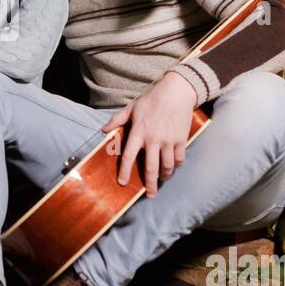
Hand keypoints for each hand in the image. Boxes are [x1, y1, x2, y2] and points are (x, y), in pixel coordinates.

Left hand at [101, 71, 197, 197]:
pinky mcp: (181, 139)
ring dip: (164, 176)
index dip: (125, 171)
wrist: (176, 91)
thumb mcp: (132, 108)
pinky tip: (173, 167)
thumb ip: (117, 120)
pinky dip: (176, 165)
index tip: (123, 183)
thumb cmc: (152, 99)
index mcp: (138, 132)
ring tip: (162, 181)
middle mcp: (153, 139)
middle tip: (150, 195)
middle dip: (150, 184)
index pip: (129, 156)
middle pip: (150, 168)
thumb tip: (103, 130)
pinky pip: (179, 158)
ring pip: (167, 166)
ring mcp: (168, 140)